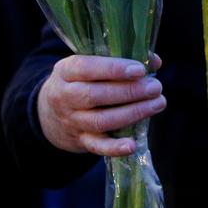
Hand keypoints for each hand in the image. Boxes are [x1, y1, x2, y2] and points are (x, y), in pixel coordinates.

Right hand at [37, 53, 164, 156]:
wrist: (49, 113)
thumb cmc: (81, 81)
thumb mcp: (90, 64)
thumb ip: (121, 59)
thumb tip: (154, 61)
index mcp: (66, 71)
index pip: (87, 68)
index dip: (114, 69)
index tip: (139, 70)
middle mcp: (65, 96)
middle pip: (96, 95)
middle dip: (130, 91)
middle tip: (155, 87)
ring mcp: (72, 120)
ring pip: (101, 120)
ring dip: (132, 113)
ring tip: (157, 104)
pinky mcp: (81, 140)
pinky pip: (97, 146)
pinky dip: (114, 148)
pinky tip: (132, 145)